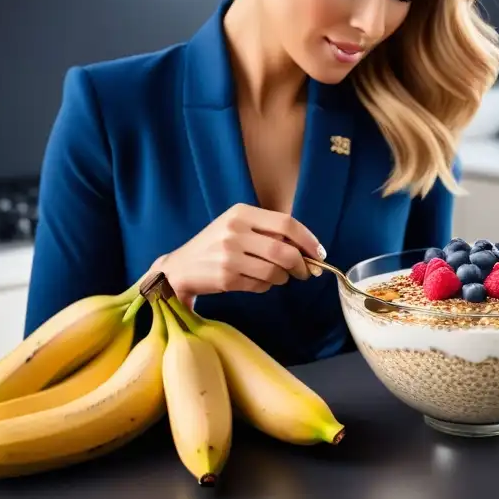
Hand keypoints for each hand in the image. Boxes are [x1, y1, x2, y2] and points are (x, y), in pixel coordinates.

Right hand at [150, 203, 326, 307]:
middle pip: (284, 250)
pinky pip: (260, 285)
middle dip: (301, 265)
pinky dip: (265, 286)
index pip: (286, 224)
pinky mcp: (226, 277)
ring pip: (275, 271)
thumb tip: (309, 251)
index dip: (308, 240)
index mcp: (241, 212)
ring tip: (276, 277)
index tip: (319, 253)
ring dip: (282, 278)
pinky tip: (256, 281)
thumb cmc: (216, 246)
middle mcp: (235, 231)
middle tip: (306, 272)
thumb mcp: (238, 228)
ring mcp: (229, 255)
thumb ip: (269, 233)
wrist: (179, 268)